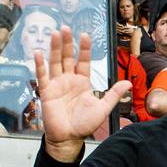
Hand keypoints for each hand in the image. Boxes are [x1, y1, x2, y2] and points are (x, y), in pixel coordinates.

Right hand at [34, 29, 130, 153]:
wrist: (68, 138)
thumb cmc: (84, 125)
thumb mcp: (103, 108)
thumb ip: (113, 95)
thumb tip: (128, 83)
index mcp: (82, 82)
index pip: (83, 61)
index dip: (84, 48)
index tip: (84, 35)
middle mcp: (69, 80)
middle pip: (67, 57)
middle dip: (67, 43)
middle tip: (65, 28)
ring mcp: (57, 84)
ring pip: (55, 62)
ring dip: (55, 48)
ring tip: (55, 34)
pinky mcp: (46, 91)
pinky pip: (42, 75)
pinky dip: (40, 64)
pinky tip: (39, 52)